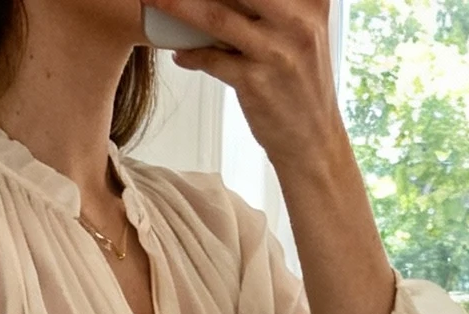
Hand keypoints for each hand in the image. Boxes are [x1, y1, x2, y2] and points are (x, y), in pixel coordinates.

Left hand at [162, 0, 395, 313]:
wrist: (313, 144)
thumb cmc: (301, 87)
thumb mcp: (299, 33)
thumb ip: (271, 9)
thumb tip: (220, 0)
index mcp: (311, 1)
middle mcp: (298, 20)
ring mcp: (277, 52)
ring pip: (217, 16)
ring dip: (179, 6)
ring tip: (155, 0)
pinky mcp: (256, 82)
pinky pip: (212, 59)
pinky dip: (191, 54)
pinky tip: (180, 53)